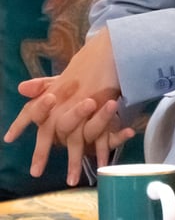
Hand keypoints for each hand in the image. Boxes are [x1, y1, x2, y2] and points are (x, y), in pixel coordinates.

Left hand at [3, 27, 131, 184]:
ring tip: (71, 179)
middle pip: (51, 129)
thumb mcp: (64, 75)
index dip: (21, 123)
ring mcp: (86, 104)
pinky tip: (100, 164)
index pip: (34, 108)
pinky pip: (103, 132)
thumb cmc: (88, 65)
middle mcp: (66, 99)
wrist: (111, 49)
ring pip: (76, 137)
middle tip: (36, 171)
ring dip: (74, 159)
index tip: (9, 138)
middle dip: (43, 151)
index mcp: (56, 92)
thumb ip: (44, 86)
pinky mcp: (104, 106)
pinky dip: (102, 149)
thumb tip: (21, 88)